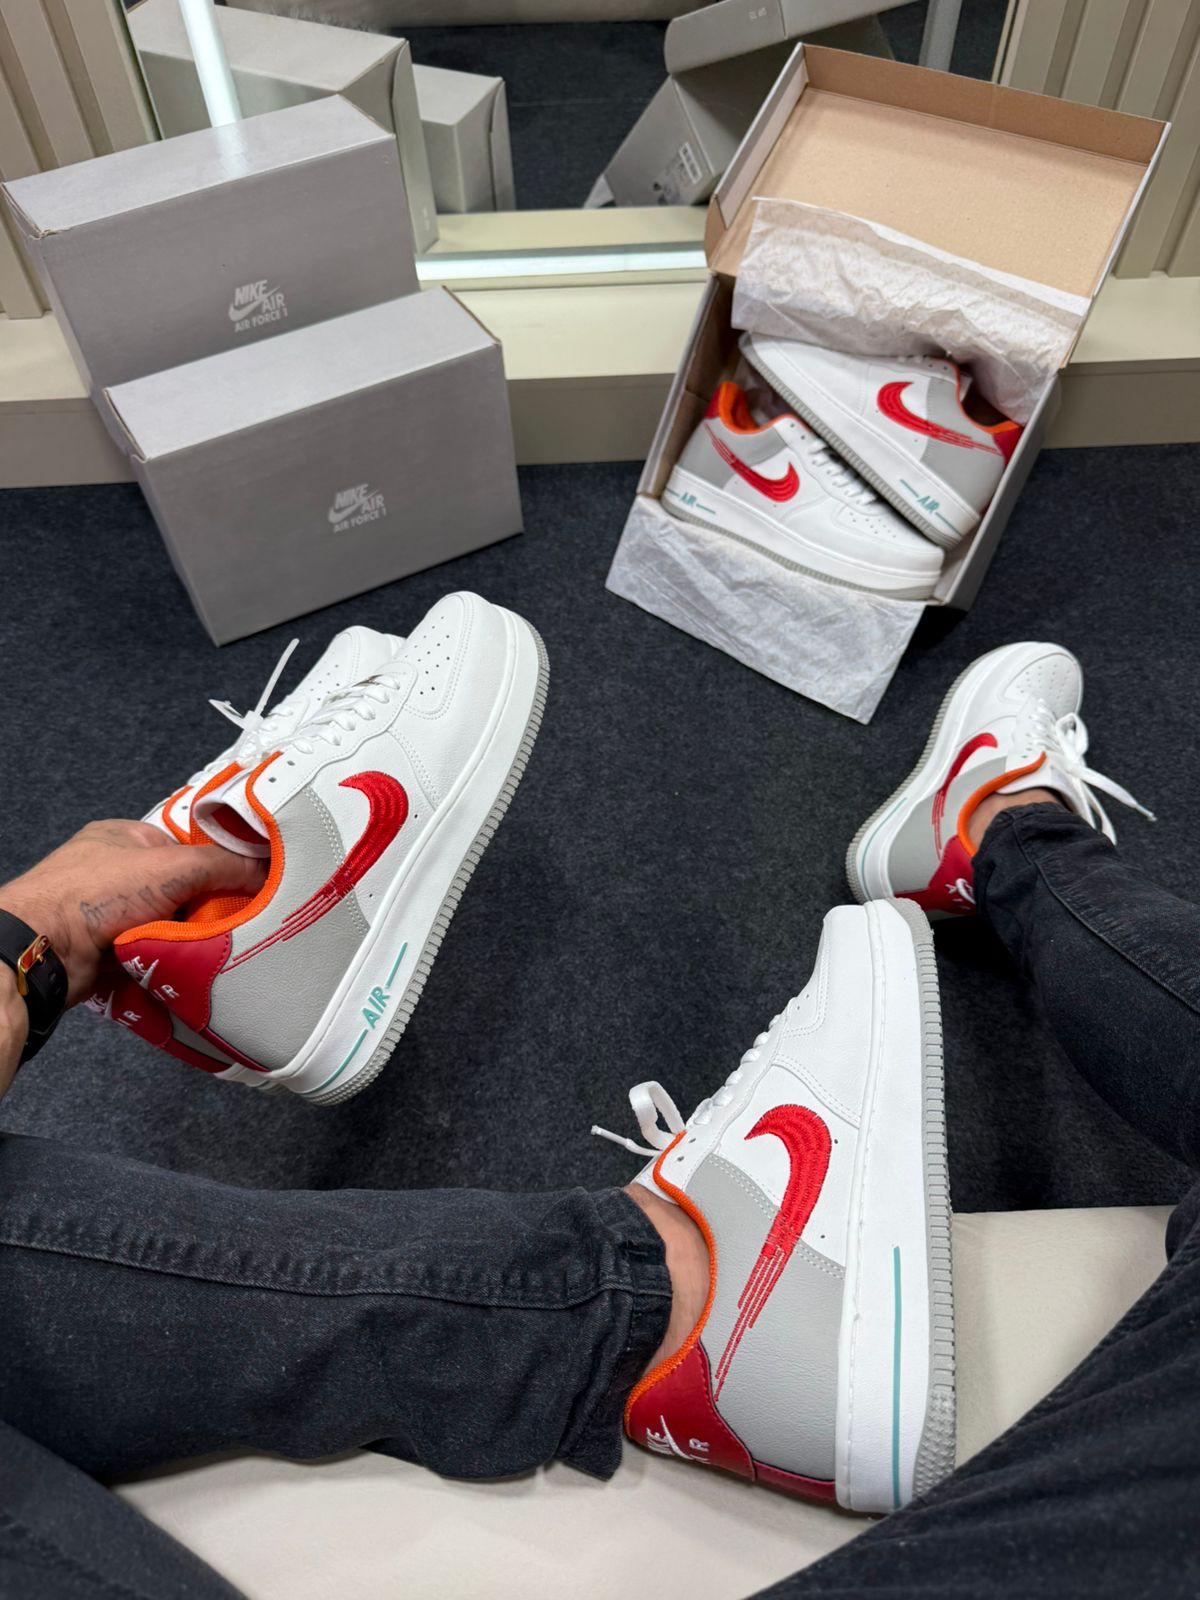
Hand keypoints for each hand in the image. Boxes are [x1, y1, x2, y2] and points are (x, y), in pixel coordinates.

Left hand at [0, 820, 264, 1004]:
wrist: (43, 952)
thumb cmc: (99, 893)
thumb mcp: (173, 867)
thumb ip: (224, 864)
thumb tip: (268, 871)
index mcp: (127, 837)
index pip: (189, 848)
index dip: (221, 866)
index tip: (252, 887)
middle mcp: (116, 872)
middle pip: (182, 890)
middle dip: (206, 909)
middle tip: (241, 924)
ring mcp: (109, 913)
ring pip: (168, 925)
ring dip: (189, 939)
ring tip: (223, 949)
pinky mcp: (107, 951)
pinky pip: (153, 953)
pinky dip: (170, 960)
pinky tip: (194, 967)